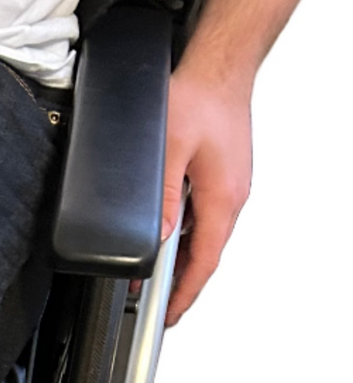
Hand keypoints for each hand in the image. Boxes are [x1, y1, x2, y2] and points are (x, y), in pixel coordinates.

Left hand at [161, 66, 253, 325]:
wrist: (219, 65)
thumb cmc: (200, 97)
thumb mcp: (168, 151)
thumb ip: (161, 197)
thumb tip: (154, 237)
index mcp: (223, 199)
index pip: (204, 263)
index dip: (183, 295)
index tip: (166, 318)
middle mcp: (231, 197)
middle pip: (204, 255)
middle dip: (177, 283)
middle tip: (150, 304)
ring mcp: (228, 187)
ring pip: (202, 236)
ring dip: (178, 258)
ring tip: (150, 276)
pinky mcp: (221, 176)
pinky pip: (201, 217)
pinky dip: (182, 234)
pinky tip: (162, 236)